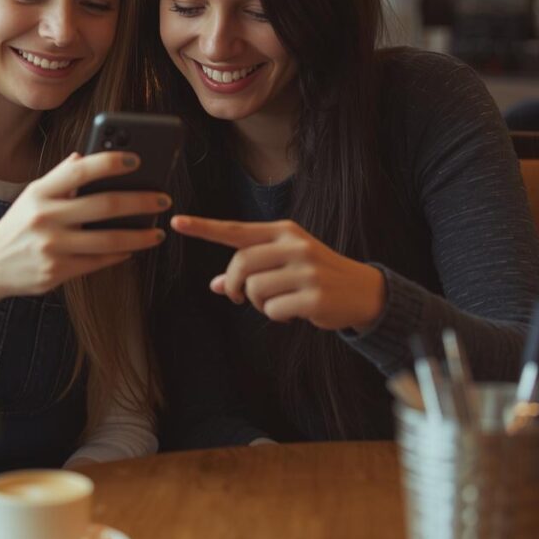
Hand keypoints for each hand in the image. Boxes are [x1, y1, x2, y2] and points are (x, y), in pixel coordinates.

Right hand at [0, 152, 168, 298]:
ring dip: (139, 236)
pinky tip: (133, 249)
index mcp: (40, 192)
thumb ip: (59, 177)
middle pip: (103, 205)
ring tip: (157, 232)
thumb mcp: (33, 196)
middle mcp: (45, 217)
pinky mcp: (56, 272)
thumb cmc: (19, 225)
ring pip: (107, 240)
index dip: (110, 162)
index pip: (79, 170)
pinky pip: (97, 262)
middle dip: (140, 202)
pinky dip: (120, 255)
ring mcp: (51, 246)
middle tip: (163, 199)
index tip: (137, 159)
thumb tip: (83, 156)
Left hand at [170, 215, 384, 331]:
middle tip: (242, 296)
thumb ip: (251, 270)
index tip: (176, 222)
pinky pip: (274, 310)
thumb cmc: (314, 275)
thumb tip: (216, 284)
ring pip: (255, 290)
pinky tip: (294, 311)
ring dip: (258, 304)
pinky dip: (276, 316)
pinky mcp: (314, 296)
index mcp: (283, 232)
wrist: (362, 290)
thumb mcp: (284, 264)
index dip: (204, 228)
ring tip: (277, 302)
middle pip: (241, 264)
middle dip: (236, 285)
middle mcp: (294, 245)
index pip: (236, 230)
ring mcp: (306, 270)